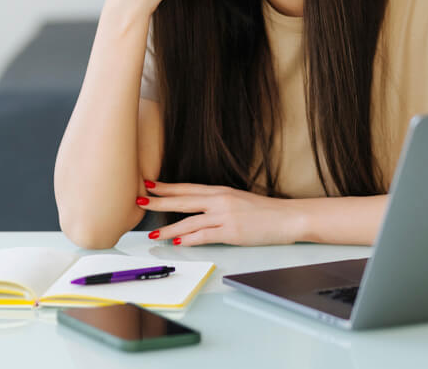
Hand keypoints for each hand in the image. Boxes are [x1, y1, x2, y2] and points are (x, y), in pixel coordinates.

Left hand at [136, 181, 303, 245]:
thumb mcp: (238, 200)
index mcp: (220, 191)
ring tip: (152, 232)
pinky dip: (190, 239)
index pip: (187, 187)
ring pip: (189, 221)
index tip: (149, 184)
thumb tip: (197, 209)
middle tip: (140, 200)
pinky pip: (205, 236)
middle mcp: (220, 200)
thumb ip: (217, 202)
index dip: (166, 187)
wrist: (288, 217)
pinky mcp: (231, 232)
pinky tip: (178, 242)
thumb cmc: (265, 211)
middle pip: (183, 200)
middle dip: (159, 201)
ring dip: (168, 228)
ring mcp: (225, 216)